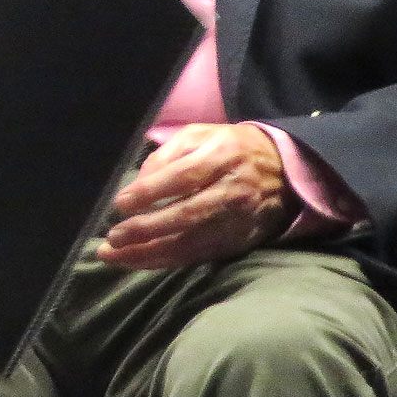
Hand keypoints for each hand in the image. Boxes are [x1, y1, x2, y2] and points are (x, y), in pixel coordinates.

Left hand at [98, 122, 289, 270]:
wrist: (285, 170)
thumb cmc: (230, 148)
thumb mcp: (200, 135)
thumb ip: (166, 154)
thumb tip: (138, 183)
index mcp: (223, 156)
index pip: (183, 177)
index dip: (150, 192)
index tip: (120, 203)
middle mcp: (234, 191)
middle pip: (187, 215)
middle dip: (146, 230)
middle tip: (112, 238)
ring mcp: (239, 220)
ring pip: (191, 242)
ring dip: (149, 253)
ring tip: (113, 256)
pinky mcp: (239, 241)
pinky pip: (200, 256)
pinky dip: (167, 261)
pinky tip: (140, 261)